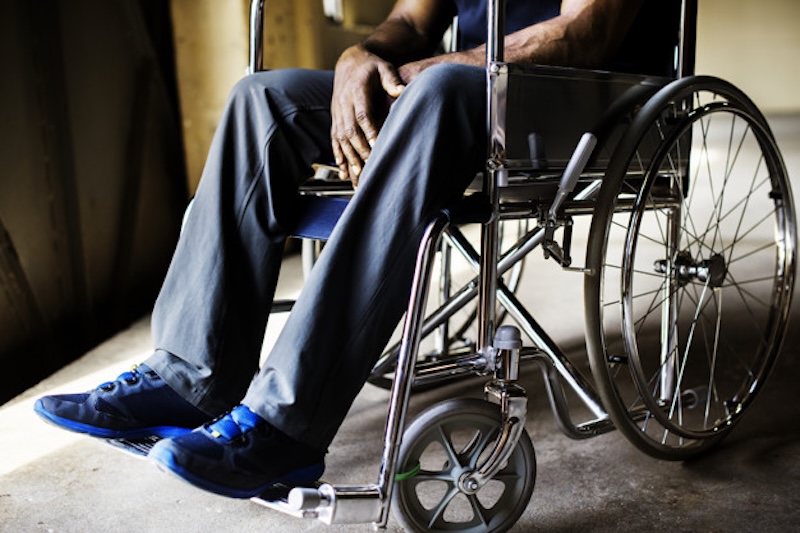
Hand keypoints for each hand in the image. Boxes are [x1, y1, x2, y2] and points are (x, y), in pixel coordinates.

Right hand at [331, 45, 404, 185]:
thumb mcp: (384, 67)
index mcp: (357, 89)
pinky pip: (334, 139)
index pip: (362, 114)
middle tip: (369, 165)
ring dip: (348, 156)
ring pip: (341, 137)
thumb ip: (391, 79)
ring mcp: (337, 111)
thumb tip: (402, 91)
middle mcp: (344, 102)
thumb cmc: (371, 66)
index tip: (377, 146)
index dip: (369, 131)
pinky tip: (343, 170)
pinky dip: (338, 155)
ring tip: (356, 174)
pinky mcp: (335, 118)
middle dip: (359, 149)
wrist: (350, 63)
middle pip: (350, 130)